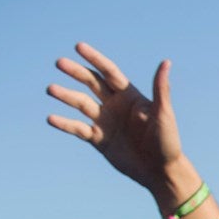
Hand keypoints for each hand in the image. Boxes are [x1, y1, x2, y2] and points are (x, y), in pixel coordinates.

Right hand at [47, 43, 182, 190]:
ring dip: (66, 96)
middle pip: (92, 83)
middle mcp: (115, 105)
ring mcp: (105, 122)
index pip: (109, 72)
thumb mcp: (164, 114)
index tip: (78, 46)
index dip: (95, 59)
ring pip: (81, 104)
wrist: (161, 172)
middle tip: (59, 62)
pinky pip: (78, 129)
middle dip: (76, 72)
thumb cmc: (168, 142)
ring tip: (51, 89)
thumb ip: (161, 89)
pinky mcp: (99, 140)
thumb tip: (166, 62)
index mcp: (130, 95)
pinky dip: (65, 124)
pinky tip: (51, 118)